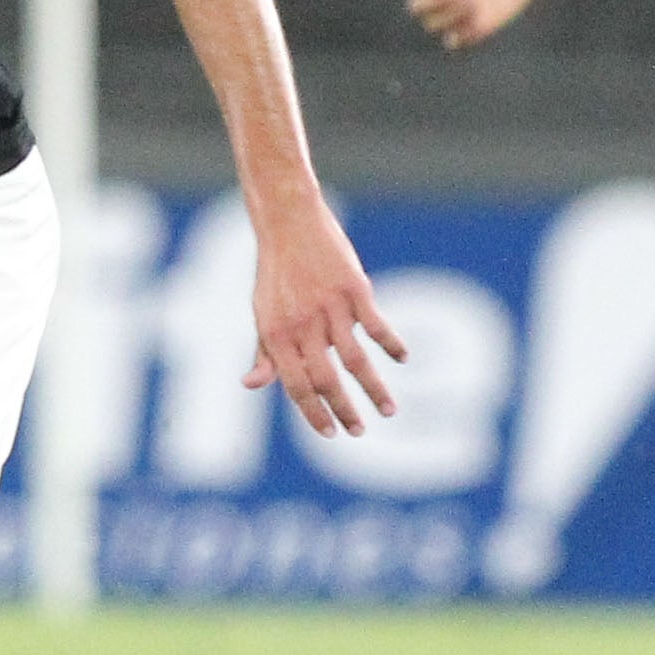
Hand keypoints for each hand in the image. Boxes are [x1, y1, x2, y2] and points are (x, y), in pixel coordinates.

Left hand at [242, 192, 406, 437]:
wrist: (288, 223)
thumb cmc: (274, 273)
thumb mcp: (262, 313)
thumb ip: (263, 353)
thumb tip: (251, 385)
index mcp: (276, 335)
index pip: (296, 386)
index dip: (313, 413)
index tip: (330, 432)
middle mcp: (303, 325)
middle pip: (327, 379)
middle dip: (345, 410)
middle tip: (359, 431)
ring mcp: (330, 308)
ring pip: (356, 359)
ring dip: (374, 389)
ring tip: (389, 411)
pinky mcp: (354, 289)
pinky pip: (376, 325)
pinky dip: (391, 344)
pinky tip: (402, 359)